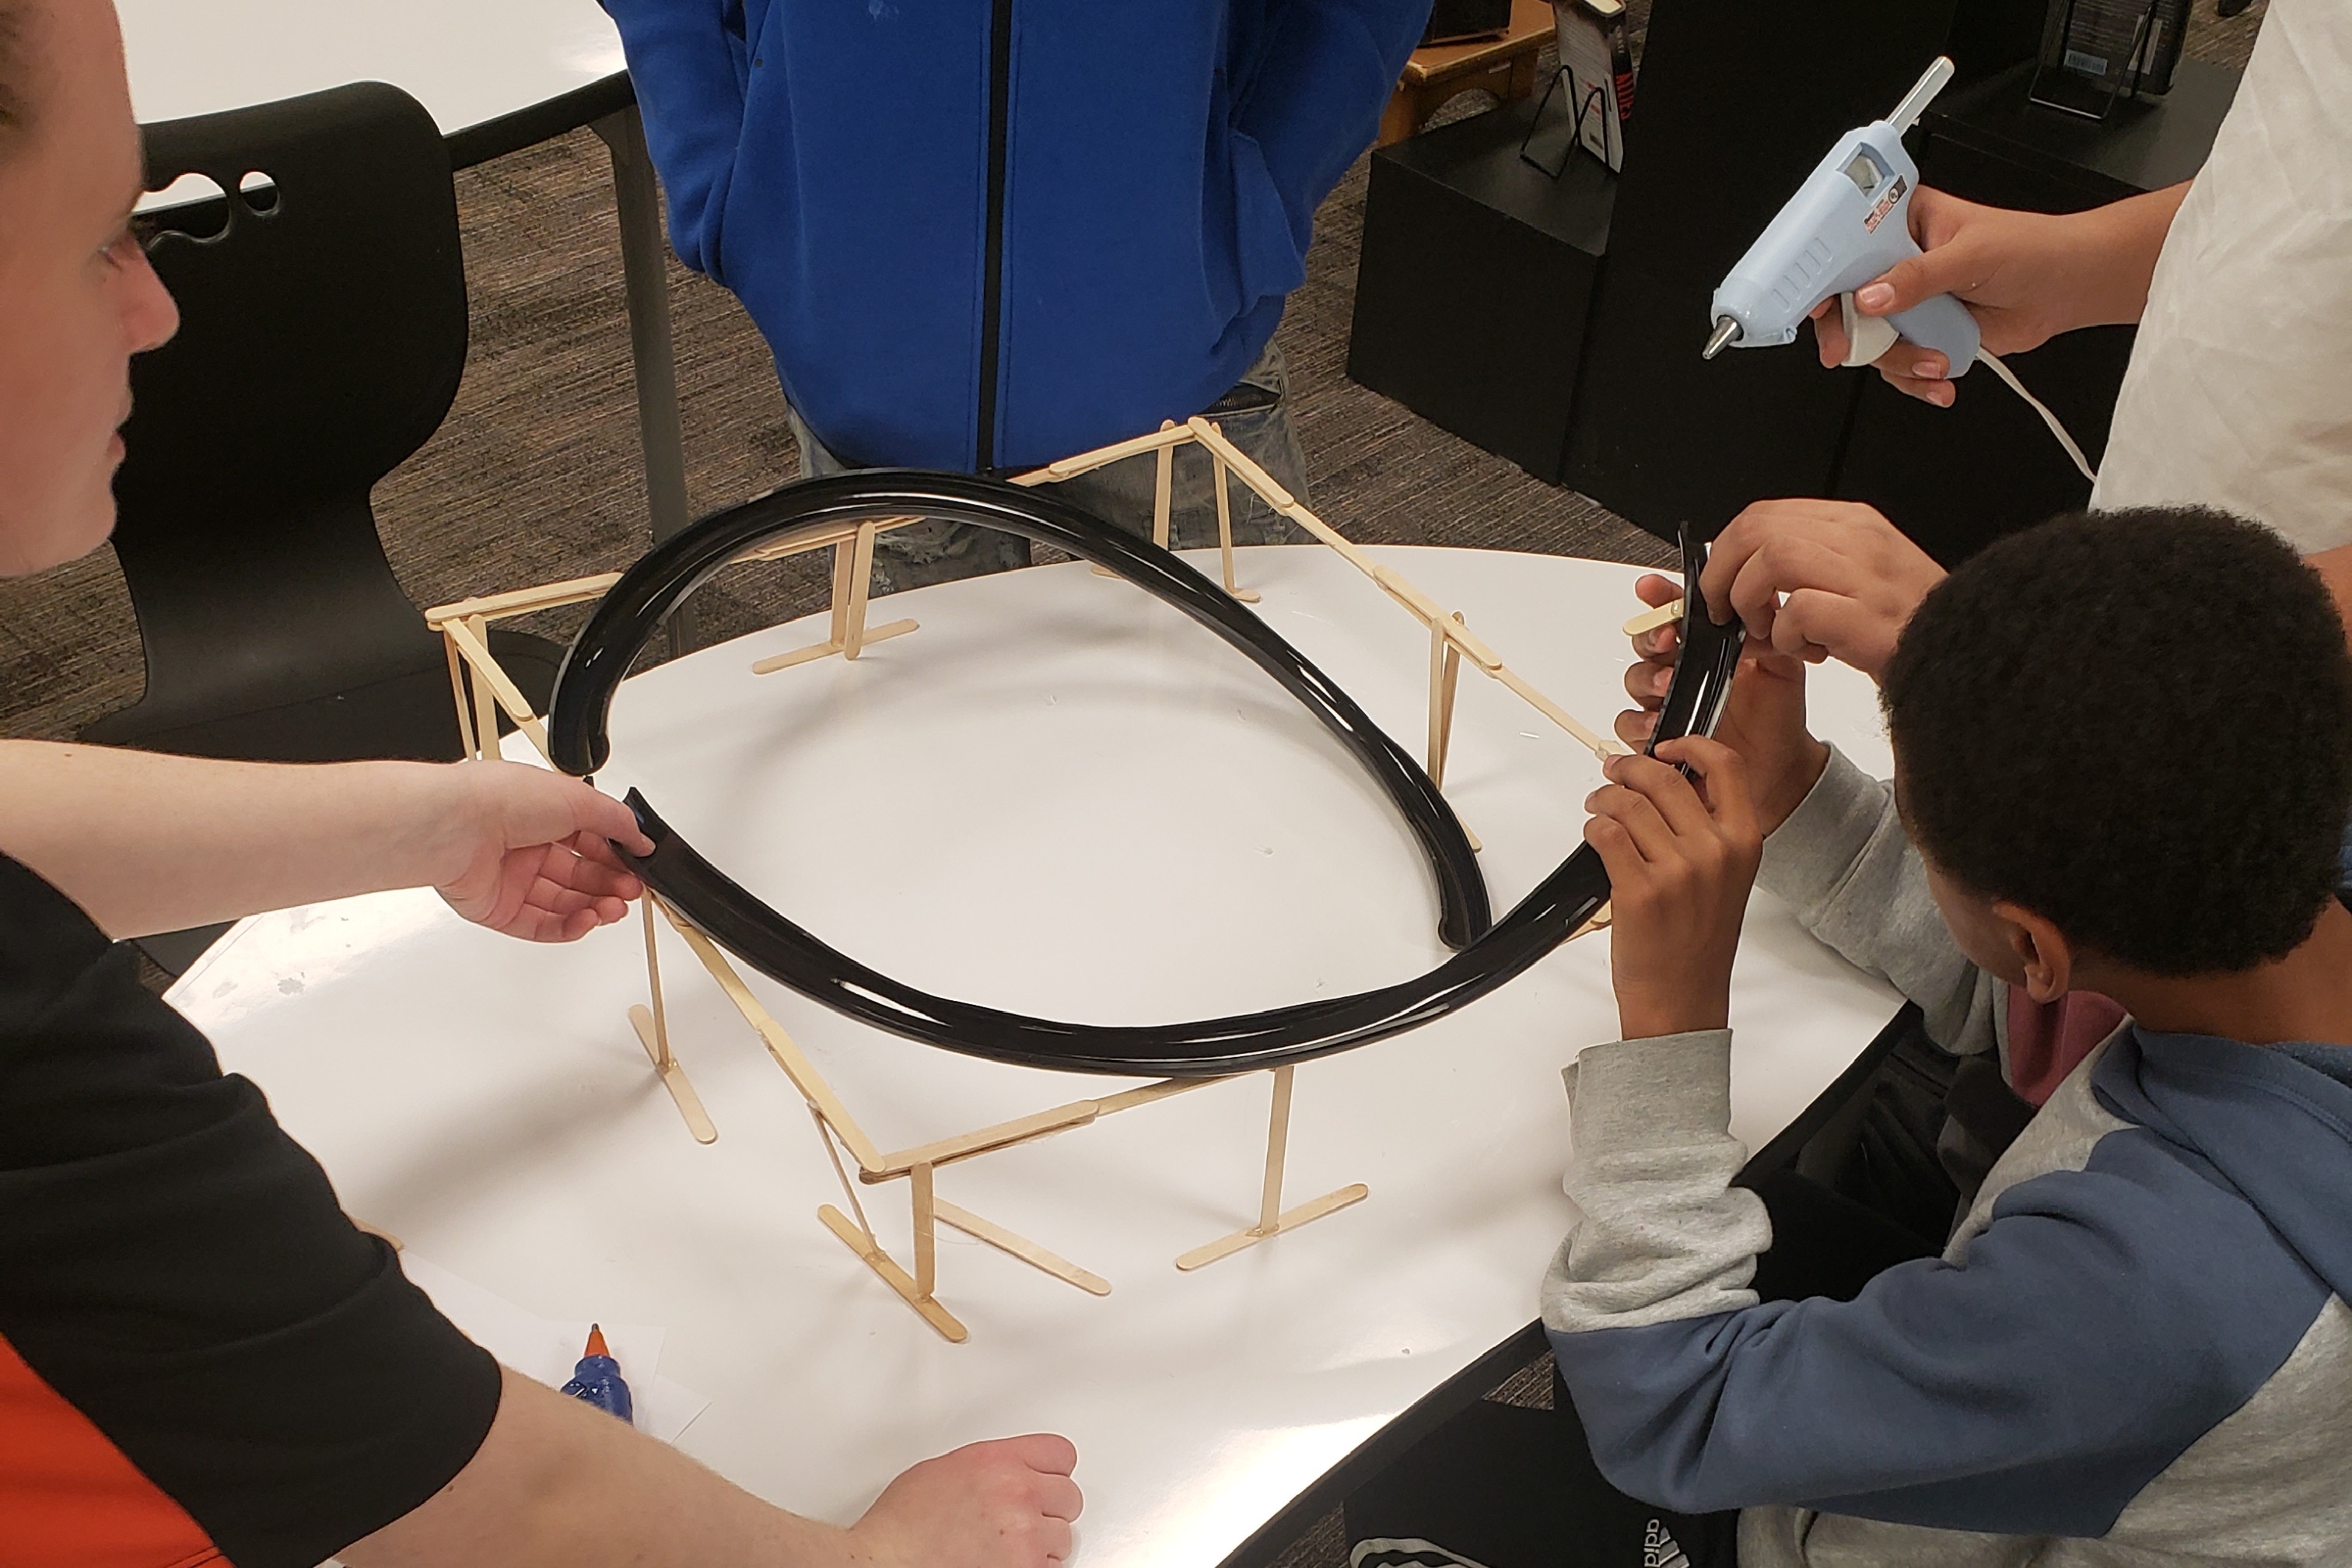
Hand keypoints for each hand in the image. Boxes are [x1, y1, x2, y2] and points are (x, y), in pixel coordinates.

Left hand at [434, 762, 653, 941]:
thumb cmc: (502, 799)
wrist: (455, 828)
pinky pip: (540, 926)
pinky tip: (588, 920)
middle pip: (580, 875)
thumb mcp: (578, 798)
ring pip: (563, 903)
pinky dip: (569, 927)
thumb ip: (616, 821)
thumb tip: (641, 838)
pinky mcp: (499, 910)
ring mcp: (512, 880)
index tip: (639, 865)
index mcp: (543, 814)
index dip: (616, 854)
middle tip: (631, 891)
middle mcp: (527, 846)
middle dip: (610, 884)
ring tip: (614, 908)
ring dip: (595, 907)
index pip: (590, 840)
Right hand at [850, 1435, 1082, 1567]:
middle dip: (1048, 1508)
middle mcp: (1018, 1492)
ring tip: (1006, 1547)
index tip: (1047, 1480)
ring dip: (1041, 1543)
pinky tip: (1005, 1563)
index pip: (1061, 1454)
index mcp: (998, 1460)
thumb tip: (1005, 1475)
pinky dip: (1034, 1567)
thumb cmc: (902, 1525)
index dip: (1052, 1471)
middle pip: (1068, 1496)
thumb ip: (989, 1467)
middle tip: (1022, 1520)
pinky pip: (1052, 1567)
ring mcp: (1025, 1535)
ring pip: (1063, 1536)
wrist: (885, 1562)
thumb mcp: (945, 1469)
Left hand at [1584, 739, 1760, 1040]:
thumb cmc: (1699, 943)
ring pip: (1627, 804)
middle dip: (1629, 769)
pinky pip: (1605, 834)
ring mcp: (1676, 870)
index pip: (1726, 766)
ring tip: (1598, 808)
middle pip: (1664, 778)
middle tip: (1613, 773)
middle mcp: (1714, 851)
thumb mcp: (1725, 879)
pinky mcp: (1638, 889)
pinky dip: (1593, 827)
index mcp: (1743, 842)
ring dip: (1603, 799)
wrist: (1683, 1000)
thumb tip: (1667, 785)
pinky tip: (1594, 835)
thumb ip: (1707, 830)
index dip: (1690, 744)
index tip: (1665, 746)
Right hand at [1617, 573, 1826, 834]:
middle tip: (1668, 640)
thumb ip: (1767, 636)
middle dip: (1651, 636)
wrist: (1780, 766)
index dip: (1660, 598)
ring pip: (1634, 680)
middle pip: (1645, 642)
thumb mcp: (1782, 666)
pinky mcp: (1656, 737)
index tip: (1653, 589)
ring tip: (1668, 685)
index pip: (1674, 612)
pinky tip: (1657, 725)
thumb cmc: (1777, 716)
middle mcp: (1680, 670)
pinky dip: (1638, 724)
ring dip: (1647, 679)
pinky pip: (1629, 726)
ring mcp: (1666, 702)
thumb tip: (1753, 608)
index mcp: (1705, 646)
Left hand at [1700, 500, 1944, 680]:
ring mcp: (1864, 574)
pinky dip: (1785, 635)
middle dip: (1723, 573)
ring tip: (1767, 630)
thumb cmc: (1907, 623)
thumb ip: (1806, 565)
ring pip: (1771, 558)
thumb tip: (1741, 578)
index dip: (1726, 550)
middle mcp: (1857, 539)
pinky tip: (1805, 650)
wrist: (1961, 655)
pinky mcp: (1864, 616)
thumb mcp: (1857, 575)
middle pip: (1756, 528)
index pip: (1764, 514)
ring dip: (1750, 599)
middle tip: (1725, 610)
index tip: (1720, 583)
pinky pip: (1797, 610)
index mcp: (1852, 524)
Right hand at [1806, 187, 2121, 405]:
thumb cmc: (2031, 249)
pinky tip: (1938, 378)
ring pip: (1874, 341)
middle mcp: (1900, 263)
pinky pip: (1900, 364)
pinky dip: (1916, 380)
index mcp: (1902, 224)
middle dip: (1854, 333)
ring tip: (1934, 360)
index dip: (1826, 276)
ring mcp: (1911, 303)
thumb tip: (1874, 295)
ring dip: (1900, 361)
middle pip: (1849, 302)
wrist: (2068, 287)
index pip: (1847, 247)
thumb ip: (1918, 276)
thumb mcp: (1970, 254)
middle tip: (1851, 348)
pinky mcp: (1926, 334)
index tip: (1819, 303)